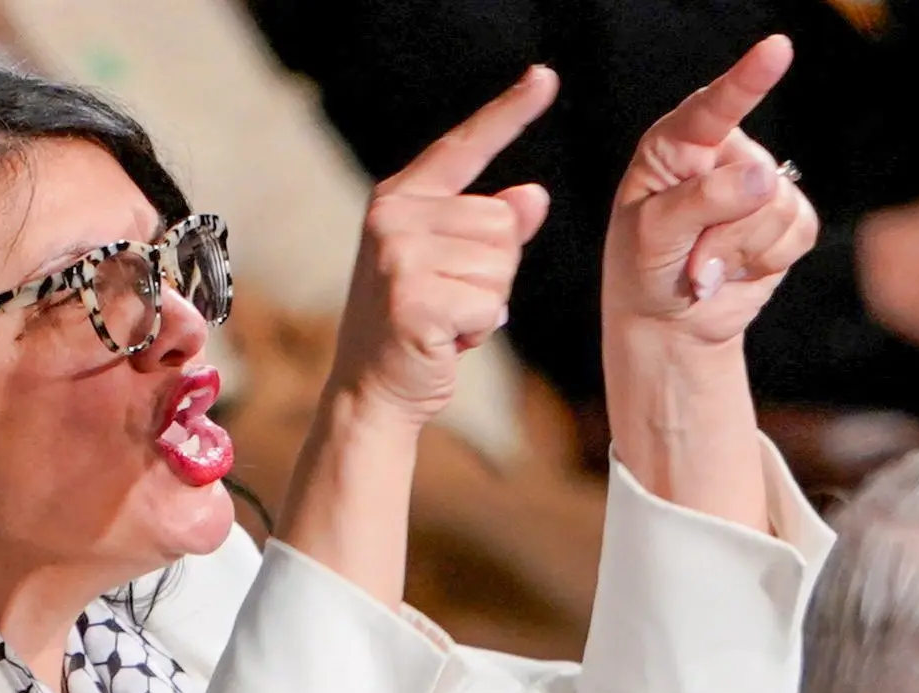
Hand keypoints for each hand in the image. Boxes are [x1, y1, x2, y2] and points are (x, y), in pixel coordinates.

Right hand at [327, 68, 557, 426]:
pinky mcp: (411, 299)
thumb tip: (533, 195)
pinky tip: (446, 339)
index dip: (509, 112)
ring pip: (502, 264)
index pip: (466, 146)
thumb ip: (493, 229)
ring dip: (489, 301)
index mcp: (402, 196)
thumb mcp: (457, 267)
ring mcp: (398, 256)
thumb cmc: (420, 325)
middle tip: (453, 299)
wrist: (373, 389)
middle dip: (496, 270)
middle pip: (503, 221)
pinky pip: (489, 303)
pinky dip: (480, 329)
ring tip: (448, 318)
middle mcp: (394, 215)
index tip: (545, 77)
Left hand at [602, 37, 821, 354]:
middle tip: (691, 258)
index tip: (776, 50)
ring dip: (741, 252)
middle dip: (725, 231)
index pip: (713, 108)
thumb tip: (763, 179)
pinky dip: (765, 260)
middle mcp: (722, 155)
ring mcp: (757, 186)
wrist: (669, 322)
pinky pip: (799, 230)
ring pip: (779, 206)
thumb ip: (701, 201)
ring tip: (707, 267)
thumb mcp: (652, 234)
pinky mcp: (786, 220)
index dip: (746, 80)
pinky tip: (735, 271)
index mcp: (676, 143)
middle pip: (754, 177)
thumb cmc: (643, 269)